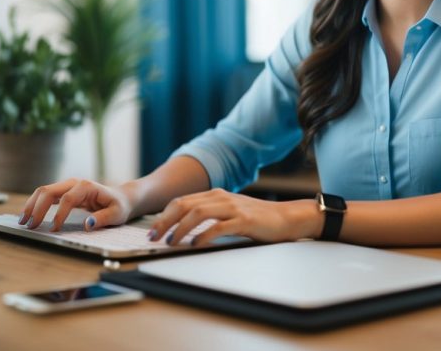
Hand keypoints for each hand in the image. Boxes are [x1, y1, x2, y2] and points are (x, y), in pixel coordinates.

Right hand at [19, 178, 133, 231]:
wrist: (121, 197)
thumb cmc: (119, 206)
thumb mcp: (117, 214)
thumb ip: (103, 219)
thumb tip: (88, 225)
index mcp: (86, 186)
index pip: (67, 199)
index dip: (58, 214)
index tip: (53, 230)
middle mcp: (74, 183)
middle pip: (49, 191)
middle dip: (37, 208)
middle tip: (29, 226)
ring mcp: (67, 186)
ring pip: (43, 191)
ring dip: (32, 205)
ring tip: (23, 221)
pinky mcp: (63, 192)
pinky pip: (45, 196)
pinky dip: (35, 205)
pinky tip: (28, 216)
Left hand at [148, 188, 321, 246]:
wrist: (286, 217)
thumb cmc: (257, 219)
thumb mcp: (229, 212)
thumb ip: (210, 216)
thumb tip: (183, 231)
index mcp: (214, 194)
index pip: (181, 202)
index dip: (164, 216)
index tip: (153, 232)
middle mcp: (220, 197)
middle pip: (183, 205)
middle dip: (165, 222)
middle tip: (154, 238)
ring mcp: (232, 207)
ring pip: (197, 213)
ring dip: (180, 229)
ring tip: (171, 243)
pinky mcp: (243, 220)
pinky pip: (218, 227)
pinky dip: (202, 236)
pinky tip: (194, 245)